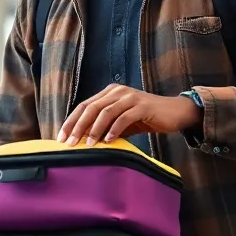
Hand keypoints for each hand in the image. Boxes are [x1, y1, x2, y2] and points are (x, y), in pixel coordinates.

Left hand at [57, 85, 201, 145]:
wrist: (174, 112)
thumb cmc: (145, 118)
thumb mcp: (121, 122)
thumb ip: (104, 127)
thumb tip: (83, 142)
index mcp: (109, 92)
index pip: (84, 106)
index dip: (71, 121)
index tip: (61, 138)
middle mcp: (117, 91)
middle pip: (91, 108)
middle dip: (78, 126)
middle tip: (70, 143)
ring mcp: (130, 97)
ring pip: (106, 112)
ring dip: (94, 129)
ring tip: (88, 145)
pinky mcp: (143, 106)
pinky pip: (124, 118)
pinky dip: (114, 130)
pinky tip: (109, 141)